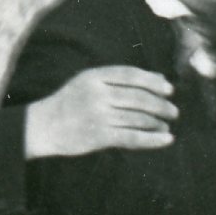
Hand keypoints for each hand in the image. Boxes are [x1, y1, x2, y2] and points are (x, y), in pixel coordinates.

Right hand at [26, 64, 179, 157]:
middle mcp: (97, 94)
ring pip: (138, 118)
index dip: (153, 81)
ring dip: (157, 123)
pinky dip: (152, 139)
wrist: (42, 127)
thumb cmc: (70, 102)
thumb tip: (160, 80)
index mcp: (94, 76)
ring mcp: (98, 115)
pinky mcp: (99, 136)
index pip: (131, 75)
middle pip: (139, 97)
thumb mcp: (89, 82)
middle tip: (173, 111)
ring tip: (166, 125)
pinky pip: (132, 137)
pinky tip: (166, 139)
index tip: (168, 89)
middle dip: (161, 105)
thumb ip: (120, 79)